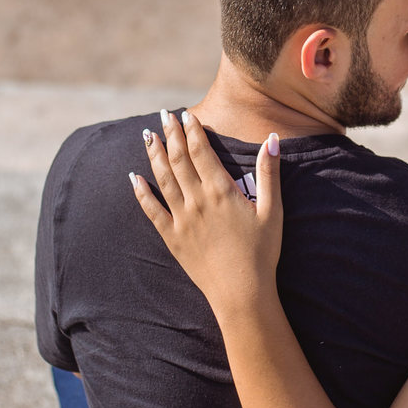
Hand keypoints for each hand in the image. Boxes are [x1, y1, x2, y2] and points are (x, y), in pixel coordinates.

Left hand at [131, 109, 282, 319]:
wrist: (242, 292)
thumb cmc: (262, 252)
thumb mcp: (273, 210)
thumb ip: (270, 173)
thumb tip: (272, 138)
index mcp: (221, 191)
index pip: (201, 151)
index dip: (192, 130)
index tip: (186, 114)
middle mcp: (197, 201)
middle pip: (179, 159)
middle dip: (170, 134)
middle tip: (164, 115)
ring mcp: (181, 219)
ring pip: (162, 179)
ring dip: (154, 155)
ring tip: (148, 136)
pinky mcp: (172, 237)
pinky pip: (151, 210)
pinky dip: (141, 192)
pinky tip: (134, 178)